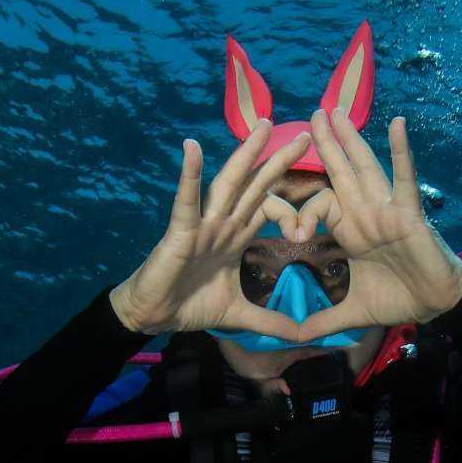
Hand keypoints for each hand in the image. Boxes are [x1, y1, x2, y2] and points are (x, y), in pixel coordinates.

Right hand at [112, 121, 308, 338]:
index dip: (291, 211)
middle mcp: (222, 223)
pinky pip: (186, 200)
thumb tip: (302, 335)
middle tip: (306, 136)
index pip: (268, 209)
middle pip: (255, 185)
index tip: (307, 228)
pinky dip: (189, 174)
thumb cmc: (190, 305)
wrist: (154, 315)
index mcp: (236, 236)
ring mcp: (202, 224)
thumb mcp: (240, 315)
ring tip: (263, 127)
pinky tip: (193, 147)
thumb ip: (270, 322)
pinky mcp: (180, 231)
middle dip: (278, 161)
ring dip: (246, 154)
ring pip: (228, 183)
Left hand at [283, 109, 461, 341]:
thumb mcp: (351, 312)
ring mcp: (387, 210)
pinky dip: (401, 151)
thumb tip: (293, 336)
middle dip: (325, 145)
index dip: (298, 213)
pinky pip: (403, 178)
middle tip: (311, 116)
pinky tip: (396, 124)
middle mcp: (366, 213)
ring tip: (336, 112)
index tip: (287, 233)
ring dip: (351, 139)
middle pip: (340, 173)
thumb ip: (322, 319)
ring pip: (364, 168)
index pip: (318, 207)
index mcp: (351, 230)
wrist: (436, 306)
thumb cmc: (400, 299)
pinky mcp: (409, 213)